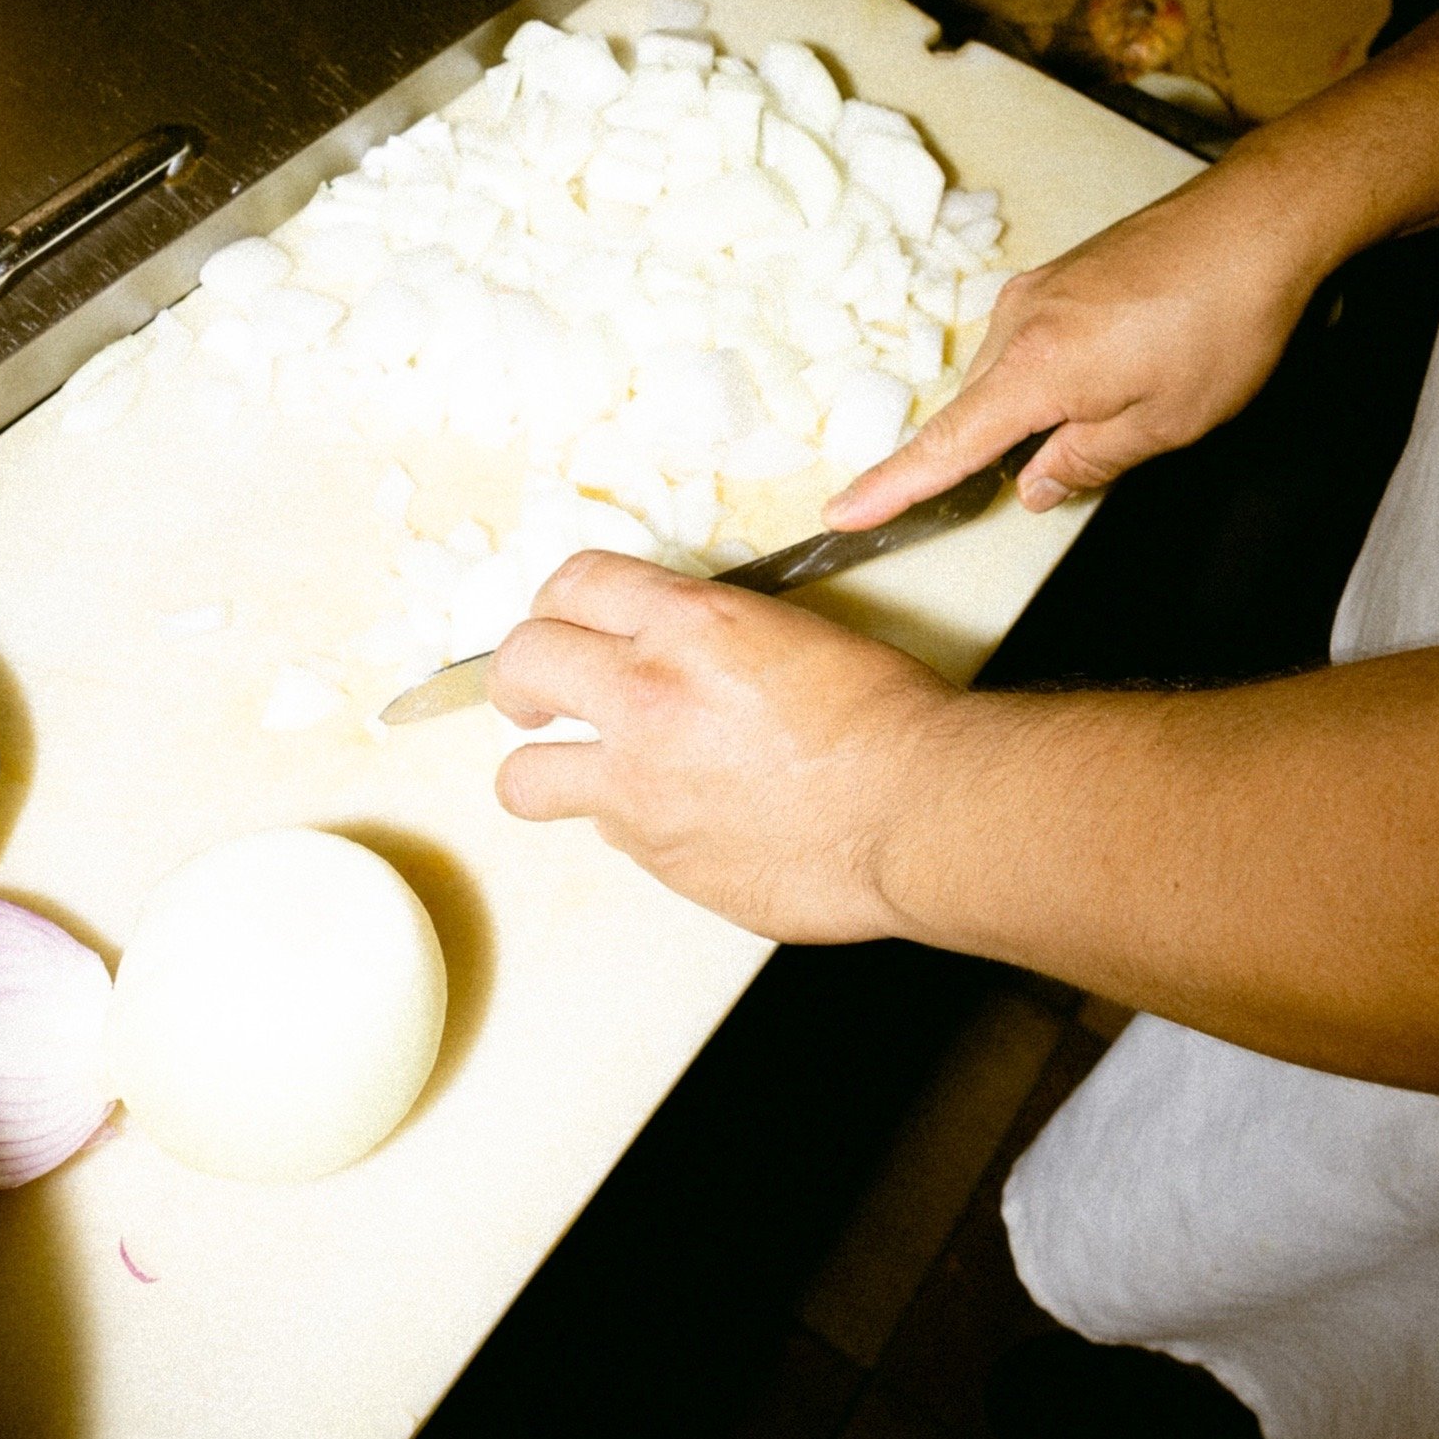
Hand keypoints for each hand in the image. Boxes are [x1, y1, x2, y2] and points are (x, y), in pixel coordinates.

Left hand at [491, 555, 951, 939]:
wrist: (919, 809)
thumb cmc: (887, 718)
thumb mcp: (790, 634)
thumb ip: (710, 641)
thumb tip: (677, 657)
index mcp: (686, 625)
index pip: (574, 582)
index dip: (558, 601)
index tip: (562, 621)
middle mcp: (646, 696)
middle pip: (522, 664)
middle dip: (519, 680)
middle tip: (533, 700)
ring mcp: (642, 786)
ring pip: (524, 778)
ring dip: (540, 771)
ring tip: (567, 773)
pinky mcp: (659, 856)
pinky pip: (609, 835)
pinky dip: (630, 827)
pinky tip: (680, 821)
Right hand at [829, 144, 1333, 526]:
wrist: (1259, 222)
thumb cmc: (1222, 322)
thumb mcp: (1163, 423)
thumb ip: (1085, 462)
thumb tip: (1032, 485)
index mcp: (1033, 370)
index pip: (945, 445)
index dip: (892, 487)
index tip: (842, 512)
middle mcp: (1017, 322)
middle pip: (974, 411)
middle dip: (990, 455)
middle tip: (1049, 480)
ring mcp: (1037, 289)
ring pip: (1006, 375)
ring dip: (1033, 411)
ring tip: (1121, 412)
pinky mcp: (1063, 272)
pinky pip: (1029, 341)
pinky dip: (1048, 375)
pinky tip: (1109, 377)